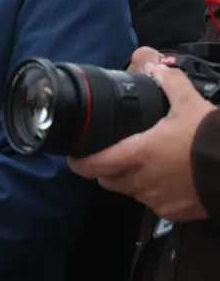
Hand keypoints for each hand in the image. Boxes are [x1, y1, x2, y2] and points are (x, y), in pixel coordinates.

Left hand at [69, 63, 211, 220]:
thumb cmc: (209, 137)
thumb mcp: (189, 103)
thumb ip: (169, 83)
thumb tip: (156, 68)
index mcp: (137, 155)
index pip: (93, 165)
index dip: (79, 162)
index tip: (75, 158)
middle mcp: (141, 181)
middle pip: (108, 180)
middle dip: (107, 170)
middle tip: (116, 156)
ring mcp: (156, 199)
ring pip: (131, 192)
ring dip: (132, 181)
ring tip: (146, 165)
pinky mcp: (173, 213)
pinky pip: (155, 204)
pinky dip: (156, 194)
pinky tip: (169, 180)